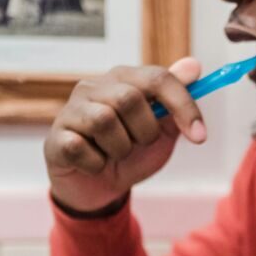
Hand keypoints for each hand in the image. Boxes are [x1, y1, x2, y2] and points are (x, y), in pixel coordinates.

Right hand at [44, 56, 204, 212]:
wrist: (100, 189)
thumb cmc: (131, 154)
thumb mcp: (163, 132)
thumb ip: (177, 101)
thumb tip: (194, 65)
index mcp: (124, 80)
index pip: (158, 78)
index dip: (183, 106)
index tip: (200, 136)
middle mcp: (94, 87)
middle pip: (129, 98)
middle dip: (145, 131)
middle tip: (138, 144)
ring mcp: (71, 110)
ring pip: (104, 120)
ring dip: (120, 148)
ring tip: (114, 154)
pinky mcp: (56, 137)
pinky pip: (81, 148)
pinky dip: (97, 164)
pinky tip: (95, 164)